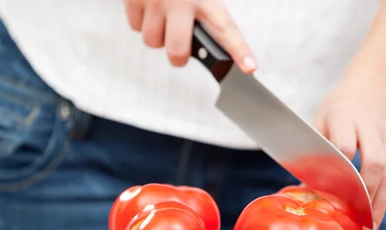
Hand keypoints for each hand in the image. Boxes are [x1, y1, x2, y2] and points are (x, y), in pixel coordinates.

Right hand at [124, 0, 256, 72]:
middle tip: (181, 49)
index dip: (239, 51)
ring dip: (158, 35)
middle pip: (177, 52)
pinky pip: (136, 27)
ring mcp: (155, 1)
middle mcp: (180, 1)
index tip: (249, 67)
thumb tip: (216, 41)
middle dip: (178, 56)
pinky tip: (150, 7)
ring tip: (164, 16)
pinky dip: (142, 22)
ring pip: (153, 41)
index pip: (225, 29)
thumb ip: (208, 13)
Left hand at [313, 76, 385, 229]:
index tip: (326, 193)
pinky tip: (373, 217)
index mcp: (347, 117)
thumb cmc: (341, 105)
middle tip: (353, 219)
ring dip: (378, 204)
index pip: (344, 146)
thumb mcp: (322, 119)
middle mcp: (372, 130)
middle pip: (374, 164)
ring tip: (368, 229)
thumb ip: (316, 150)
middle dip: (363, 195)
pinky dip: (383, 199)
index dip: (336, 171)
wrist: (377, 84)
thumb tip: (305, 188)